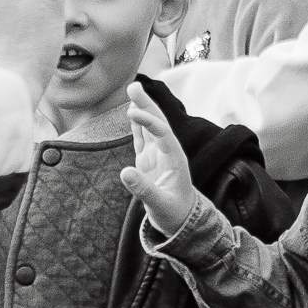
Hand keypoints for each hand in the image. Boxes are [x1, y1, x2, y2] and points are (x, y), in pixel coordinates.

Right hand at [121, 84, 199, 236]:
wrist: (182, 221)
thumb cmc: (174, 214)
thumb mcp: (159, 205)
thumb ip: (144, 190)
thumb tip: (125, 173)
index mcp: (175, 159)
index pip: (162, 134)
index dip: (148, 122)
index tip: (133, 112)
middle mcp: (168, 152)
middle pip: (158, 123)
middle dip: (147, 105)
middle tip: (134, 85)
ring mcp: (159, 155)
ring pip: (150, 127)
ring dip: (142, 109)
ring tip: (133, 89)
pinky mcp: (149, 161)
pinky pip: (143, 138)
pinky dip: (138, 125)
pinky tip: (133, 111)